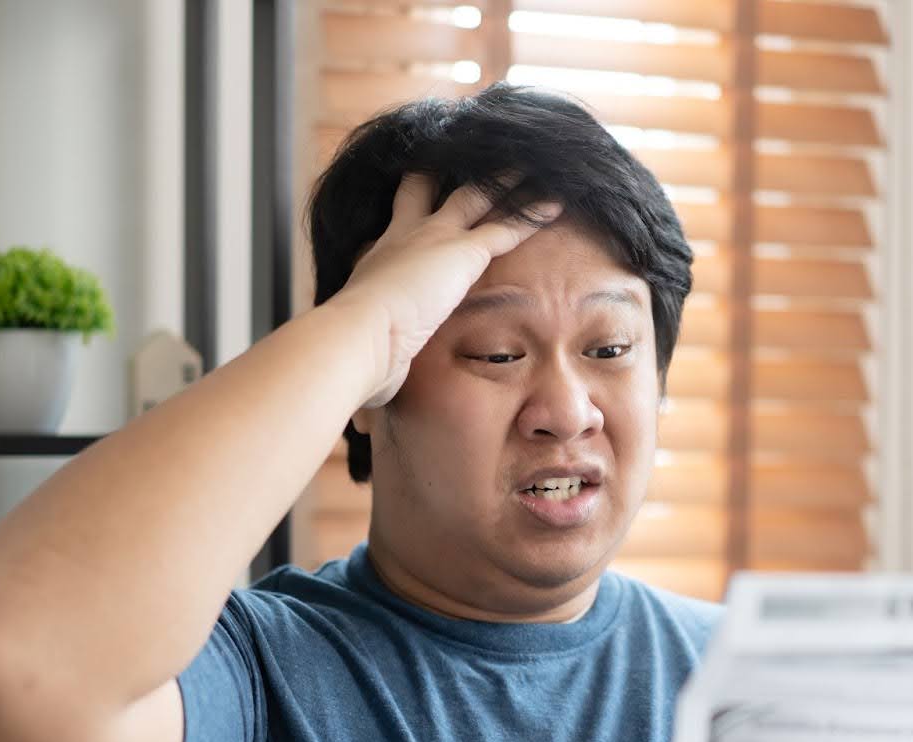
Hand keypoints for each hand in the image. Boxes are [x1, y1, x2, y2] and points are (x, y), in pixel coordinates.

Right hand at [331, 173, 560, 408]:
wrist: (355, 341)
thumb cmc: (353, 359)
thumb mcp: (364, 359)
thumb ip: (373, 374)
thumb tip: (364, 420)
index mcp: (377, 261)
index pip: (396, 224)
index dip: (409, 206)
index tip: (417, 188)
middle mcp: (403, 240)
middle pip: (429, 191)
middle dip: (449, 172)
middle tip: (466, 150)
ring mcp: (433, 240)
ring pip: (476, 196)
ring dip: (503, 181)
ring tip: (527, 163)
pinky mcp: (462, 252)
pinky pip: (508, 224)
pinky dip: (533, 210)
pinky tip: (558, 198)